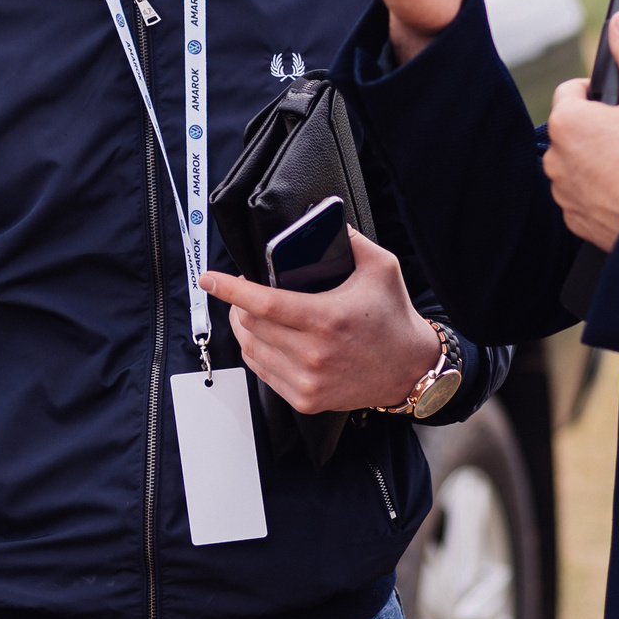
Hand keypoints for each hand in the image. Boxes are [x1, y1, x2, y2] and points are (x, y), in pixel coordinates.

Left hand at [199, 228, 439, 413]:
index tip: (209, 278)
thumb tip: (321, 219)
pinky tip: (265, 338)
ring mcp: (307, 380)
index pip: (264, 302)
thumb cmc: (394, 319)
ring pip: (251, 349)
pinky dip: (256, 351)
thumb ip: (350, 240)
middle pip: (251, 324)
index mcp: (328, 319)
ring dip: (244, 327)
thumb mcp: (381, 268)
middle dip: (240, 303)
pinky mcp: (305, 399)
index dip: (230, 288)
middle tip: (246, 290)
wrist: (409, 370)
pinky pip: (262, 372)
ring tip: (252, 312)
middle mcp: (314, 354)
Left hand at [544, 12, 618, 248]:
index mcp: (567, 122)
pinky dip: (598, 191)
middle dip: (597, 127)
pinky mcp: (574, 217)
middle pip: (573, 128)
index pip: (572, 91)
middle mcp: (555, 157)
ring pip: (576, 162)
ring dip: (595, 160)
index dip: (598, 92)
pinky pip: (581, 195)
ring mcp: (562, 190)